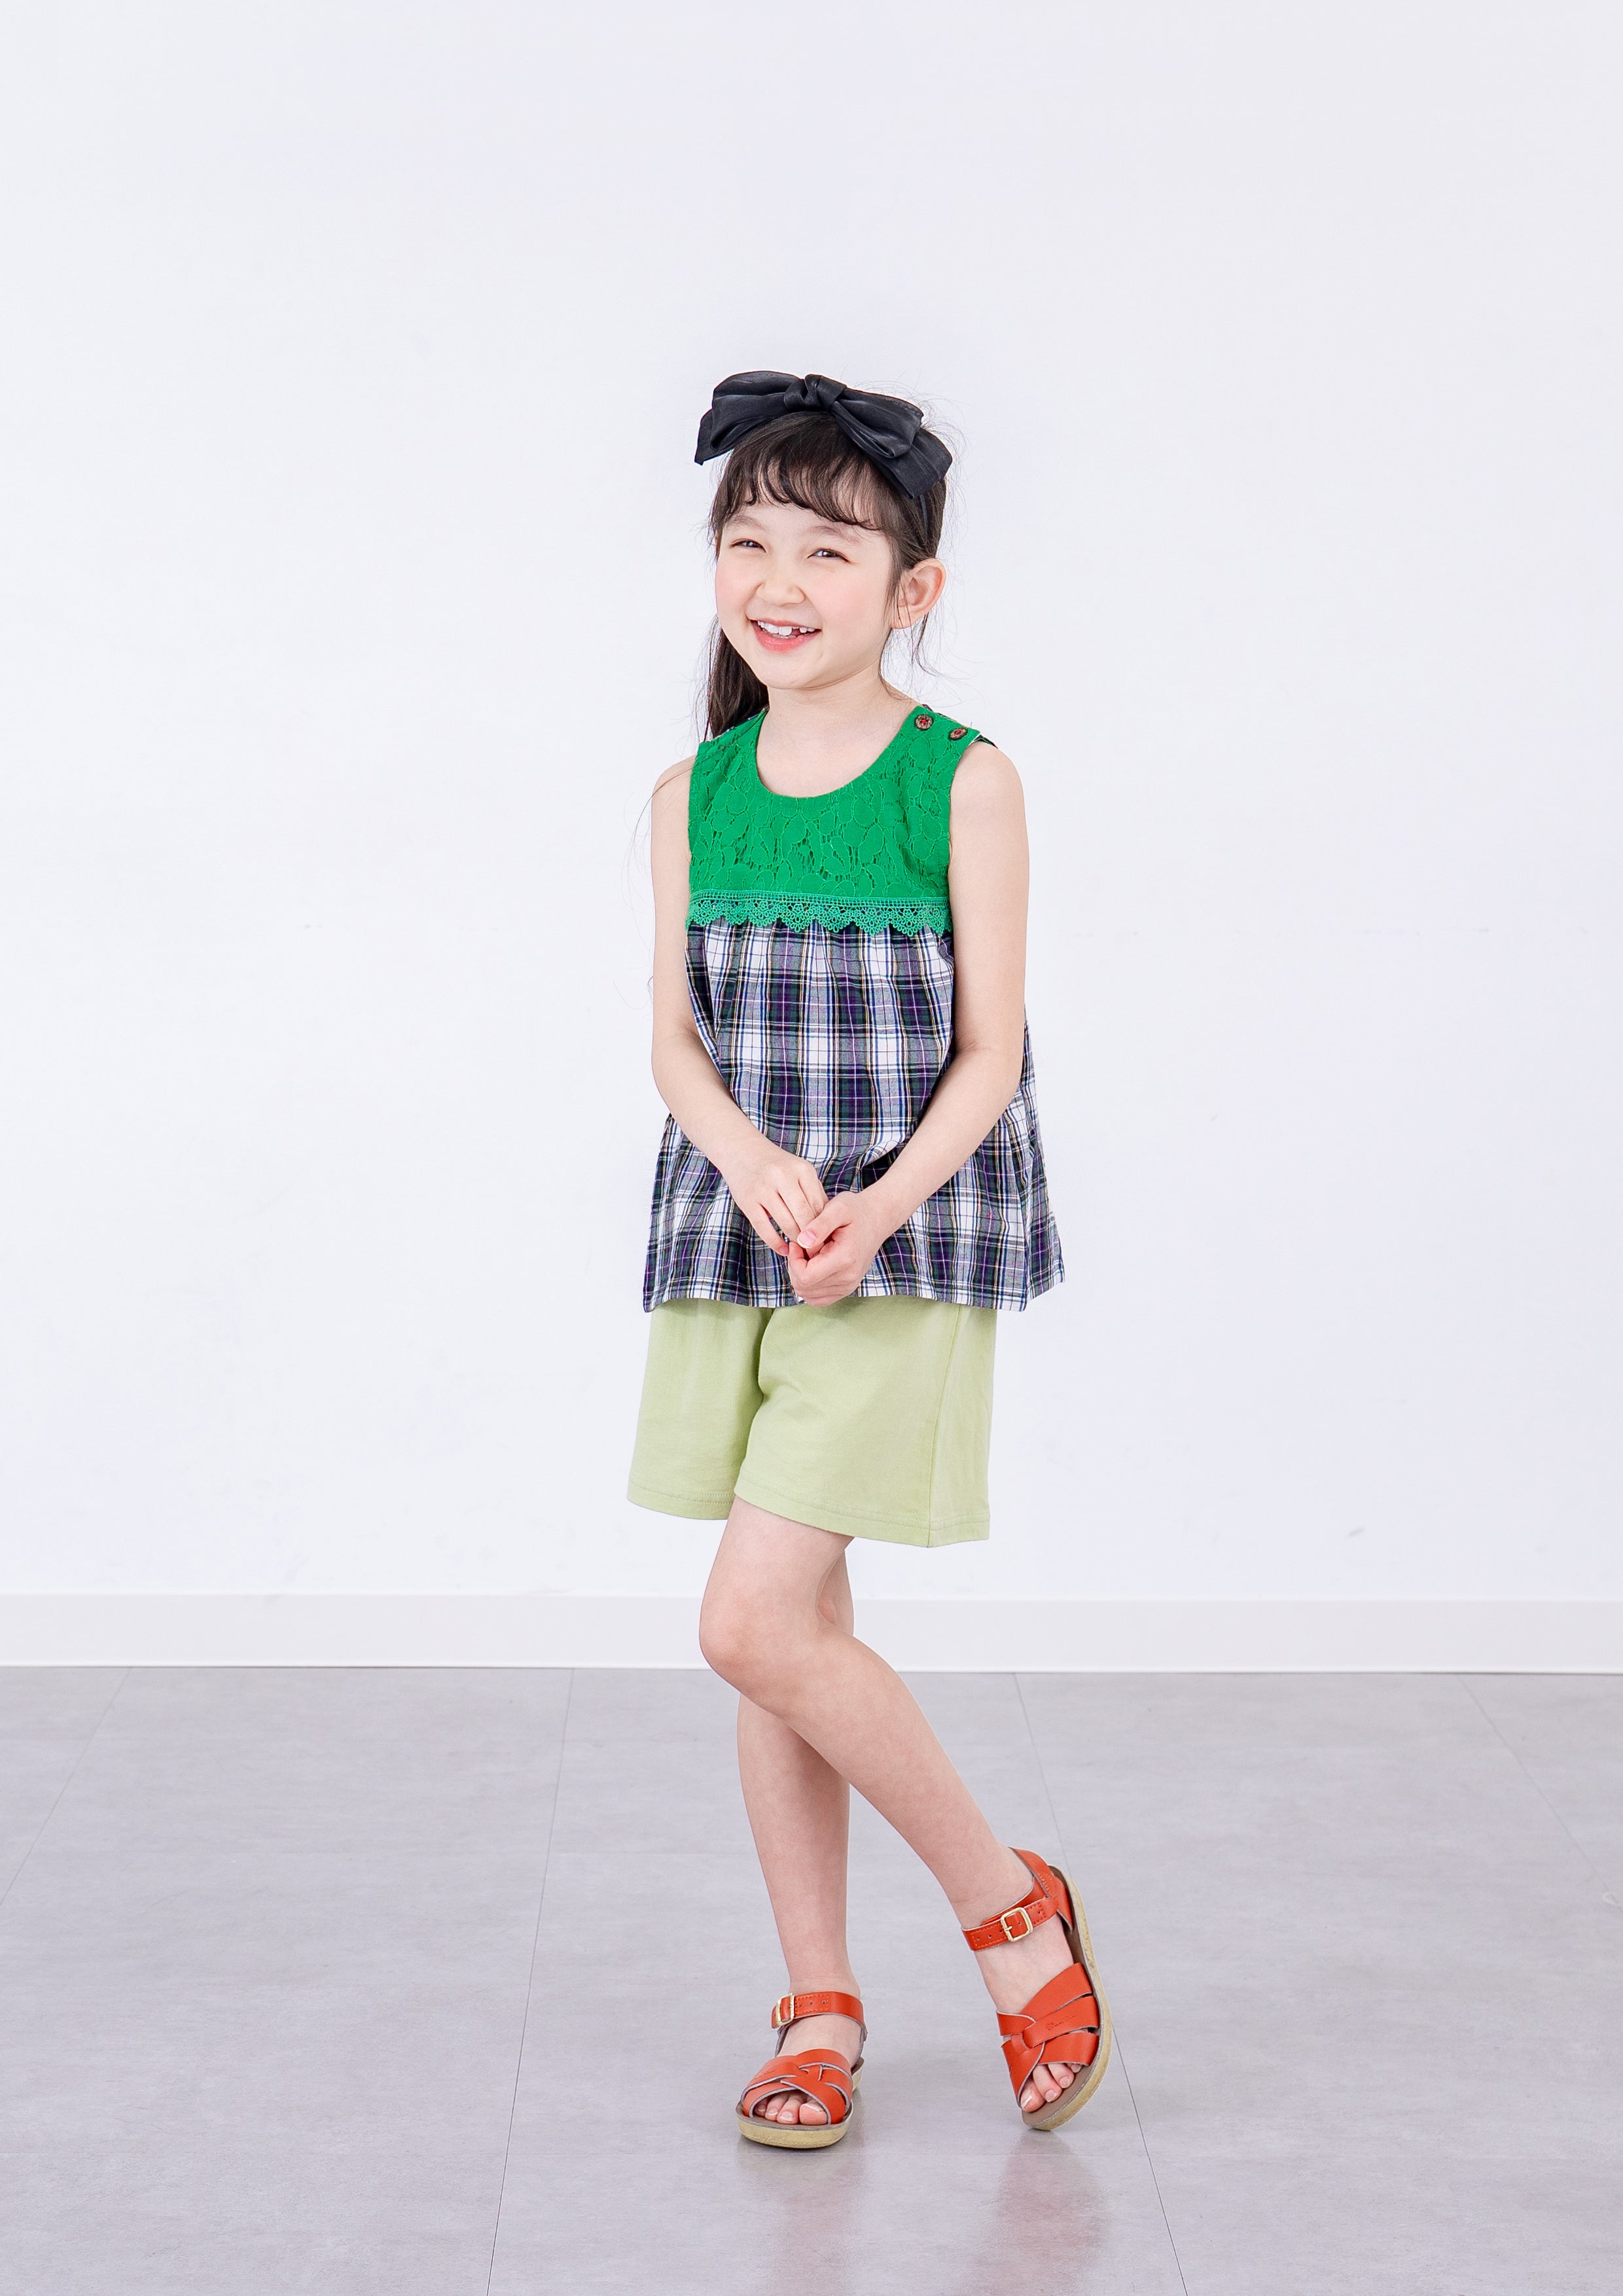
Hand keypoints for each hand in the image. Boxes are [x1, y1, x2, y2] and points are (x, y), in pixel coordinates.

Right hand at [720, 1142, 827, 1256]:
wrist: (741, 1150)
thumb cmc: (776, 1166)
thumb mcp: (798, 1170)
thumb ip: (813, 1193)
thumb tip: (827, 1223)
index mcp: (802, 1169)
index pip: (819, 1205)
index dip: (824, 1227)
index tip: (827, 1241)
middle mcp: (783, 1176)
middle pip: (804, 1215)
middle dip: (811, 1237)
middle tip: (815, 1250)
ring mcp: (763, 1188)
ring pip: (786, 1223)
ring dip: (795, 1240)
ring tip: (800, 1249)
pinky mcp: (747, 1200)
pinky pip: (764, 1229)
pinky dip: (776, 1243)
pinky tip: (783, 1249)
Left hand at [787, 1191, 889, 1304]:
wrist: (876, 1220)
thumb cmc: (855, 1211)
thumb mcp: (838, 1208)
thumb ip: (819, 1224)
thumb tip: (801, 1241)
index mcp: (844, 1259)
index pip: (805, 1276)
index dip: (793, 1261)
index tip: (796, 1243)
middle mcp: (848, 1277)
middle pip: (804, 1287)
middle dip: (795, 1267)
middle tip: (800, 1247)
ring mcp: (848, 1286)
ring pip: (808, 1294)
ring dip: (801, 1276)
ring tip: (807, 1255)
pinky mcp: (846, 1289)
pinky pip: (818, 1299)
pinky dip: (809, 1285)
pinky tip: (812, 1265)